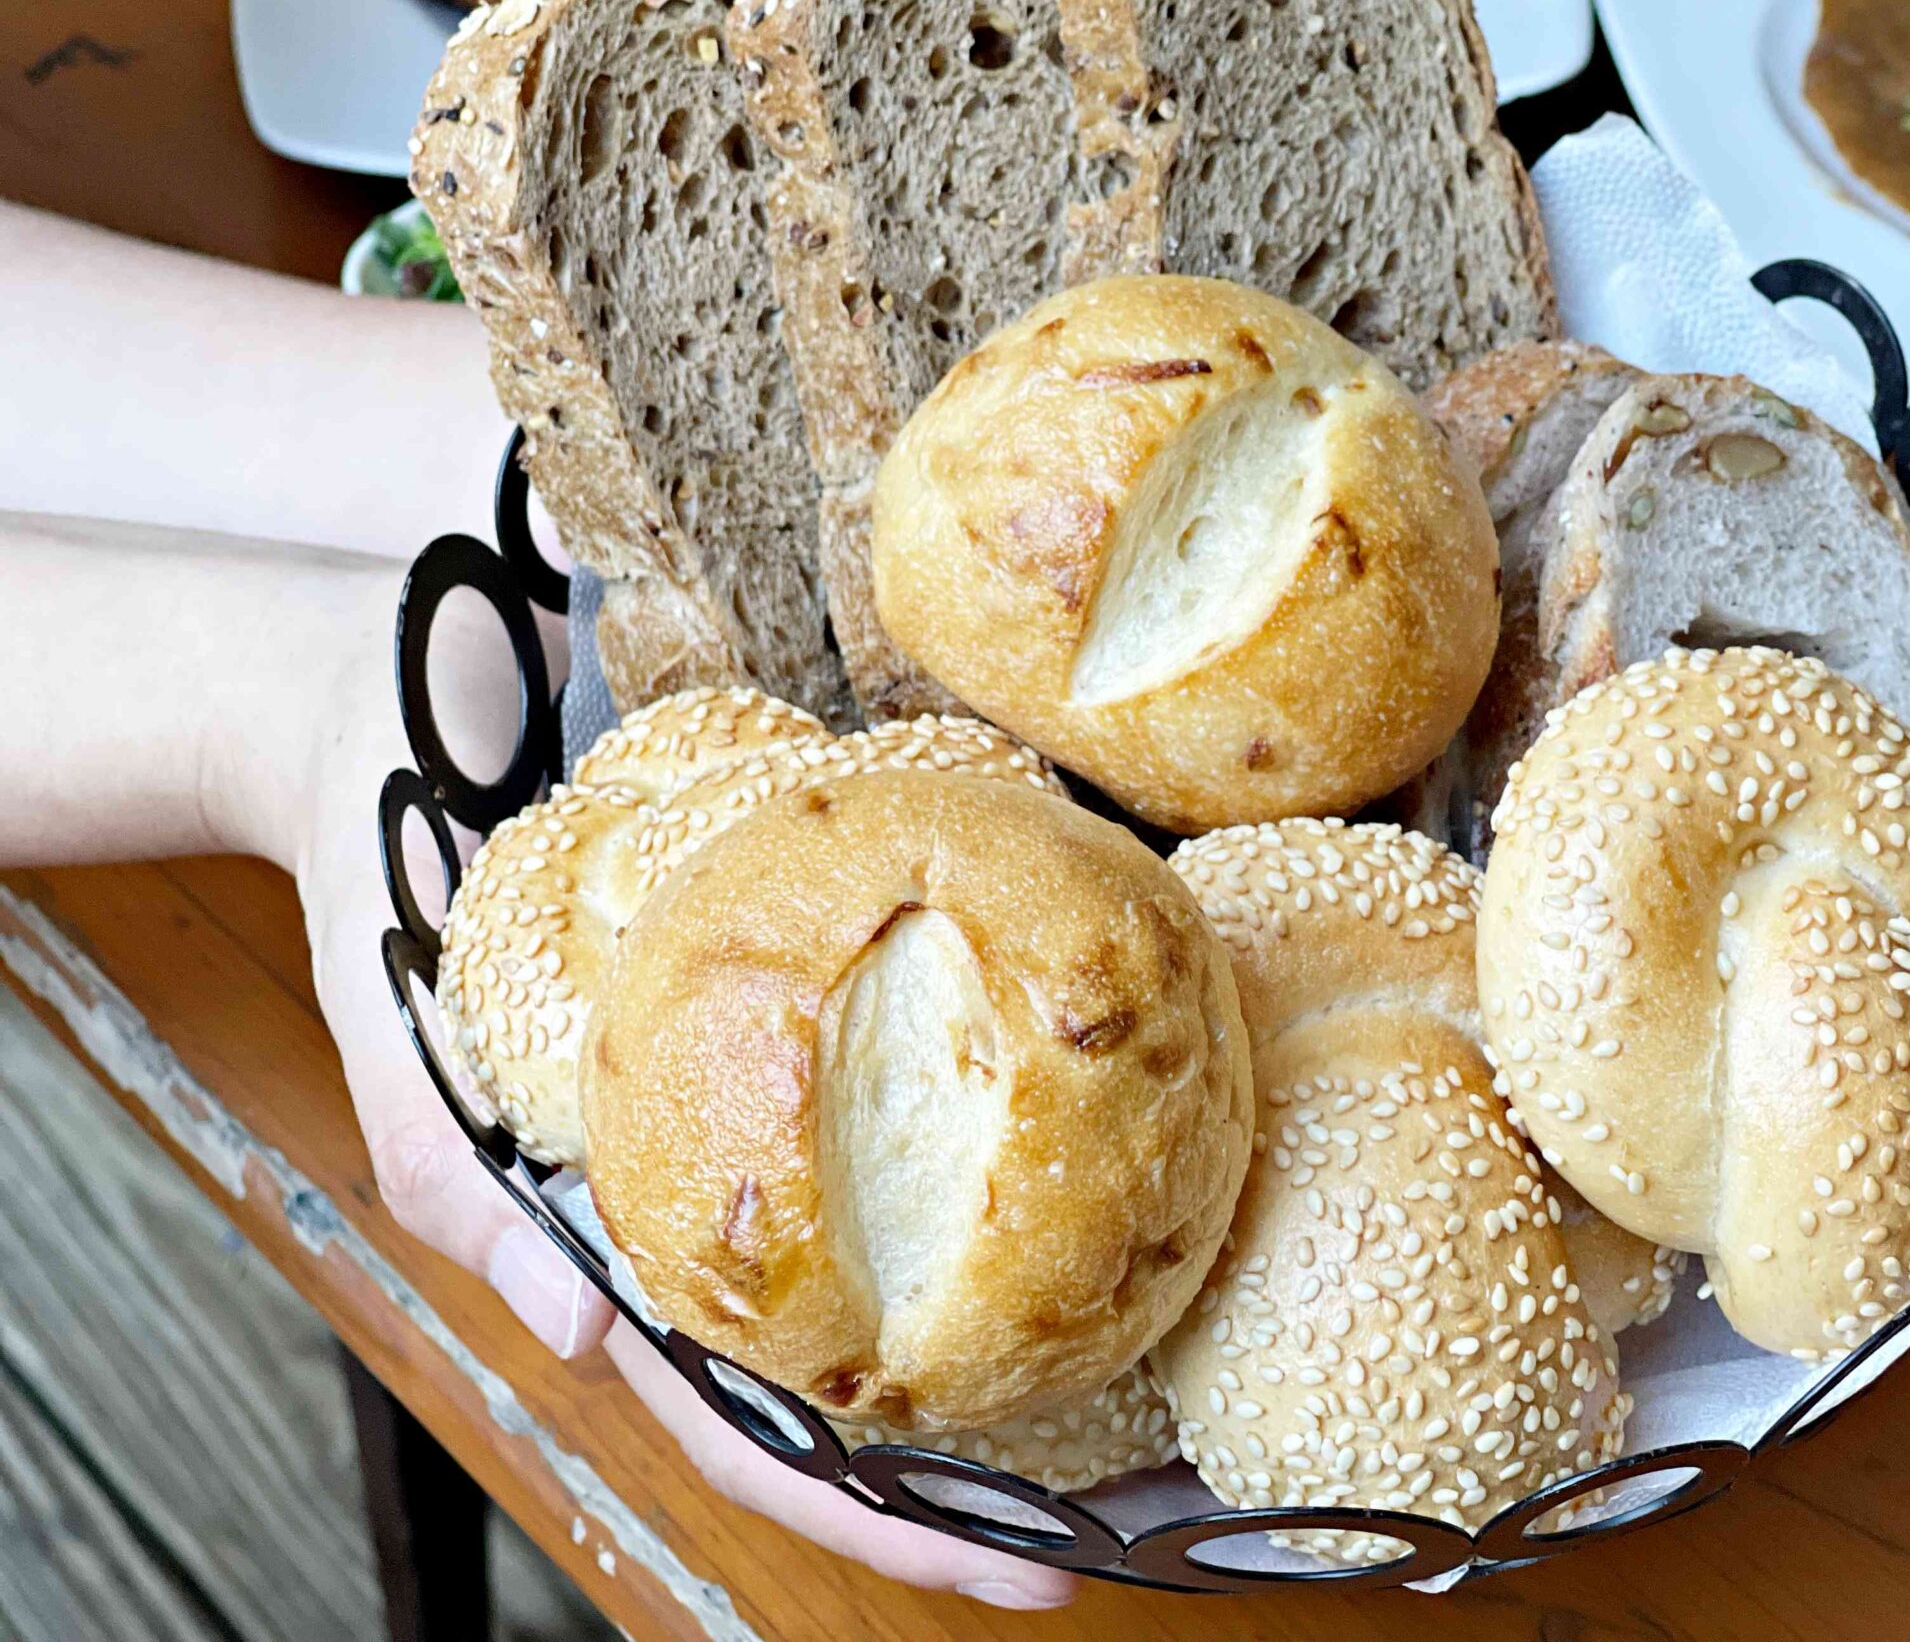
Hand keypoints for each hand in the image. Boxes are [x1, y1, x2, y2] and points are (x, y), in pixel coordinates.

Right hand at [0, 516, 1073, 1609]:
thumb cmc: (392, 873)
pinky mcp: (825, 975)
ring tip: (1184, 1350)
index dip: (897, 1511)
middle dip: (1013, 1442)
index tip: (1036, 1571)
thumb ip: (477, 1190)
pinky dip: (1026, 1105)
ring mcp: (778, 1091)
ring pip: (918, 1230)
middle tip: (1165, 1495)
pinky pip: (935, 1054)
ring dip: (1048, 1299)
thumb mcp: (408, 1037)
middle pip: (876, 1356)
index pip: (766, 1417)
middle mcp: (722, 1180)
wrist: (393, 689)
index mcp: (625, 1231)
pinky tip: (1142, 1120)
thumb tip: (578, 1344)